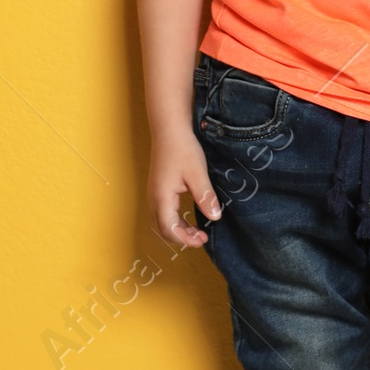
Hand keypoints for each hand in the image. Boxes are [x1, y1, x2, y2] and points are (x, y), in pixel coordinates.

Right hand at [149, 128, 221, 246]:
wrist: (170, 130)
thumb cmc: (183, 149)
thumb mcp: (197, 173)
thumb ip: (205, 196)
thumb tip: (214, 218)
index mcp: (162, 198)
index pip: (169, 230)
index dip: (186, 240)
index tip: (203, 239)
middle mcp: (154, 199)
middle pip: (163, 229)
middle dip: (182, 238)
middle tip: (202, 237)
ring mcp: (154, 194)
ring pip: (162, 222)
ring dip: (178, 230)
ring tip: (197, 231)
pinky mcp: (158, 189)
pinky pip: (163, 212)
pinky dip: (175, 221)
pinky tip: (189, 217)